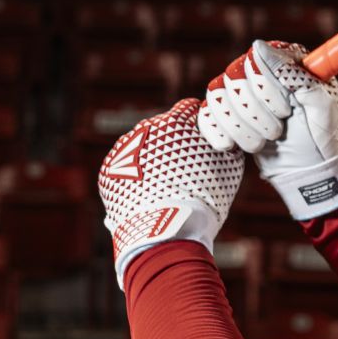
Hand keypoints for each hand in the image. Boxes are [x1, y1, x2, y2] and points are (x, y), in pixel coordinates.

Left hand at [99, 98, 245, 288]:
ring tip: (166, 182)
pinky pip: (125, 167)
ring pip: (142, 146)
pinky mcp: (108, 172)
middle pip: (163, 126)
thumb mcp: (229, 163)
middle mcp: (145, 129)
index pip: (189, 107)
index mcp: (175, 121)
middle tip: (187, 163)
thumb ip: (224, 140)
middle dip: (174, 139)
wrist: (166, 231)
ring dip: (153, 156)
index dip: (199, 121)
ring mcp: (122, 150)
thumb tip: (226, 135)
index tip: (205, 135)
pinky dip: (136, 174)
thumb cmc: (205, 196)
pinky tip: (150, 191)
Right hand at [197, 39, 337, 220]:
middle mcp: (258, 68)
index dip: (266, 90)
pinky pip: (205, 115)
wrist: (310, 164)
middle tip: (277, 131)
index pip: (256, 59)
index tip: (285, 111)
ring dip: (240, 127)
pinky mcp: (225, 112)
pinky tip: (235, 146)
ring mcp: (239, 89)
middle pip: (233, 79)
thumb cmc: (321, 131)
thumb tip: (257, 46)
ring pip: (217, 99)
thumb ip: (296, 75)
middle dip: (255, 113)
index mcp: (285, 58)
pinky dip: (218, 133)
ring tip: (263, 141)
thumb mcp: (322, 105)